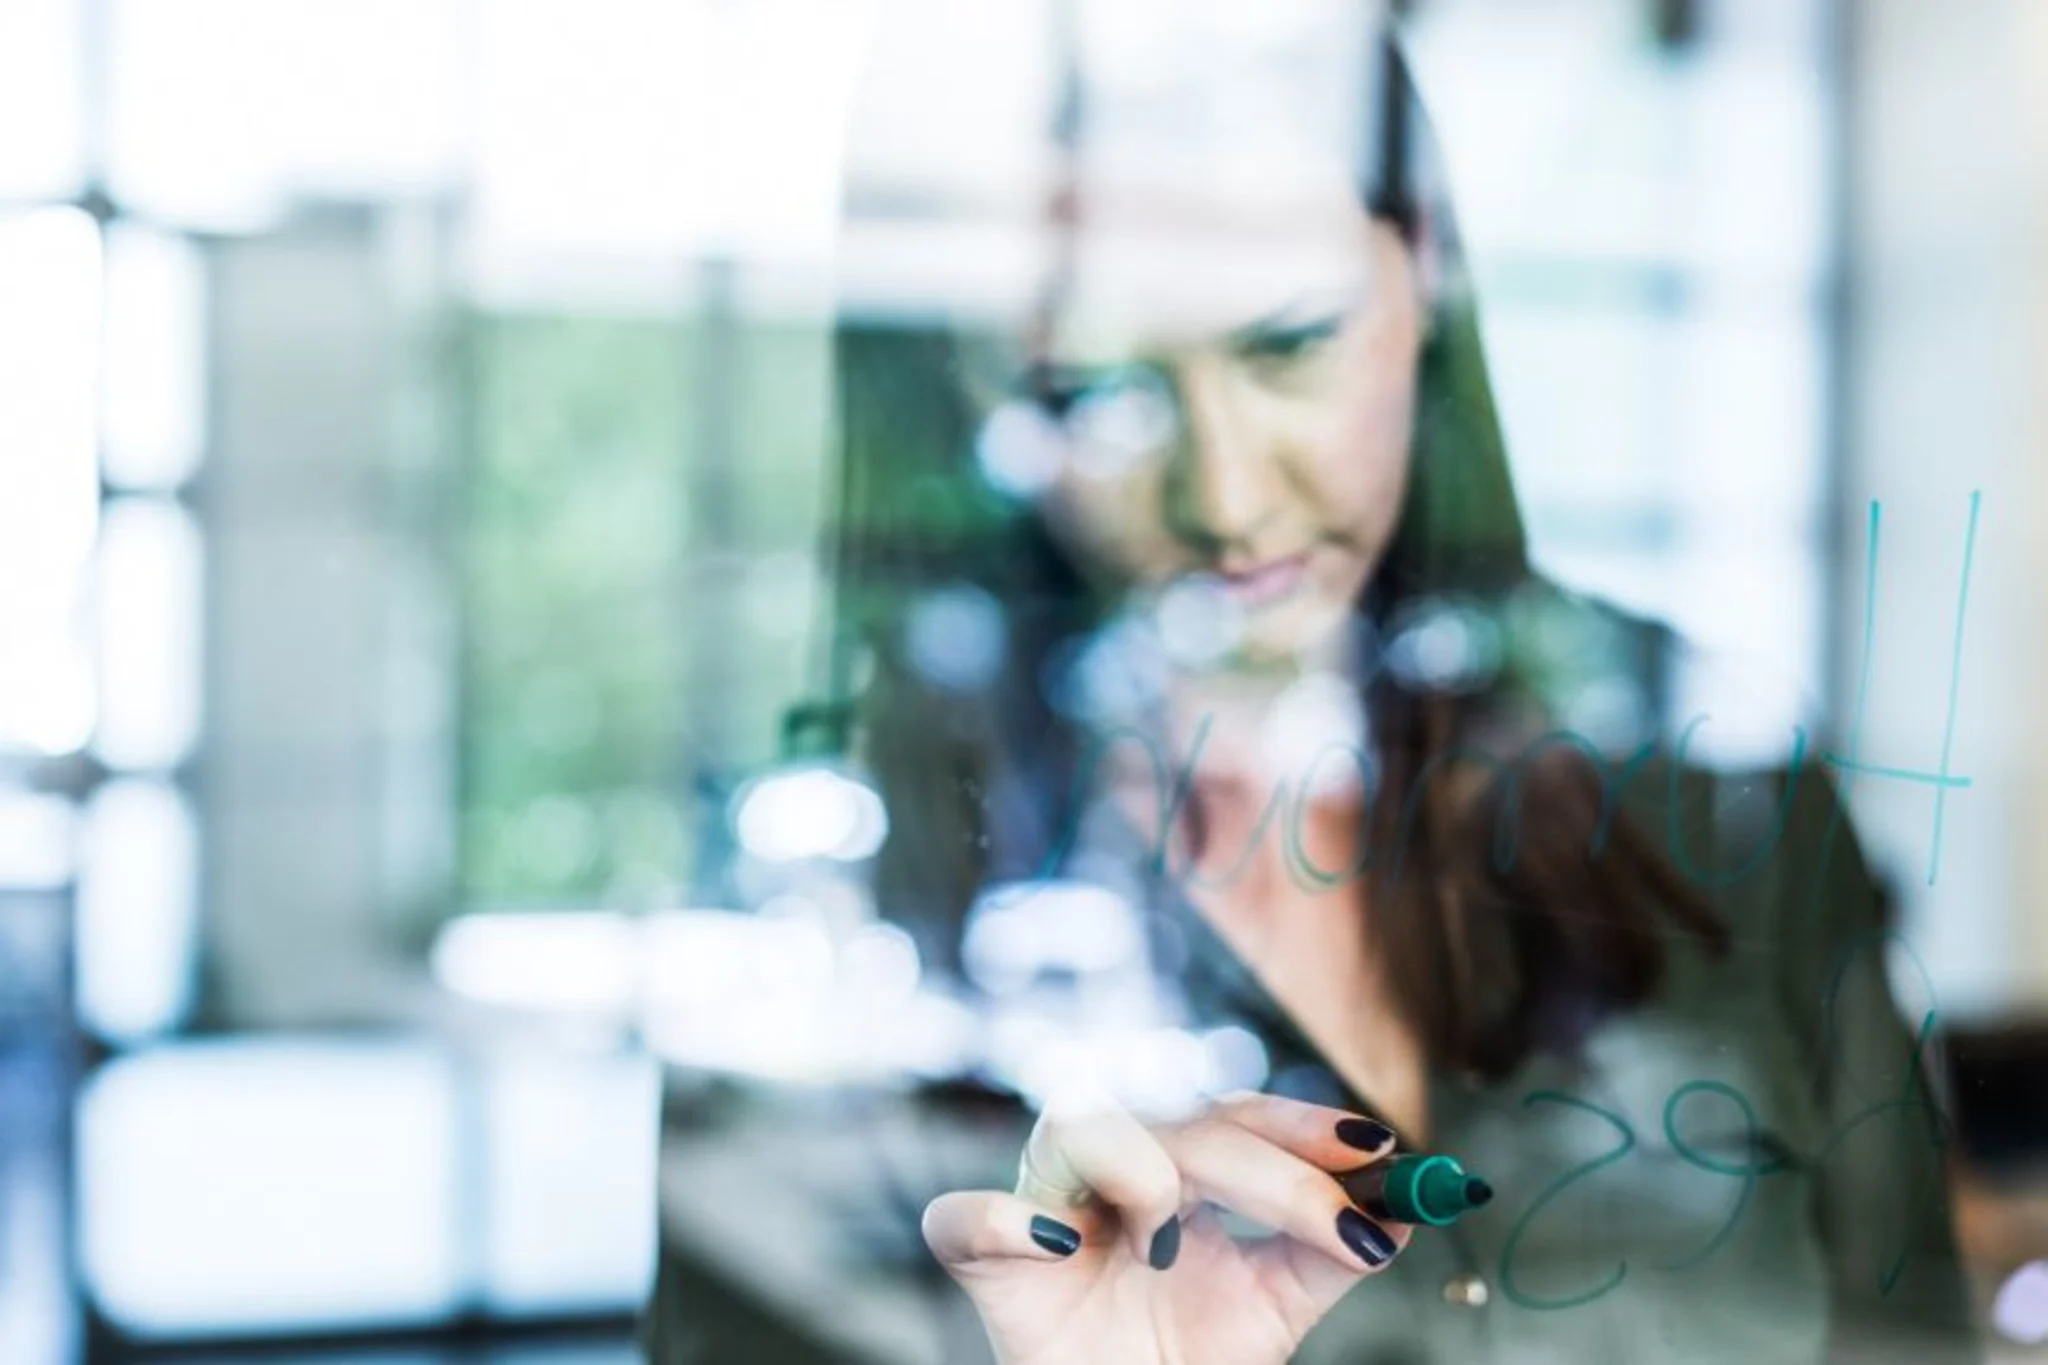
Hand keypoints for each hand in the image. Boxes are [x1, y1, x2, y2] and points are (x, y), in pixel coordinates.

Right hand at [922, 1090, 1408, 1364]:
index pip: (1239, 1114)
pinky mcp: (982, 1260)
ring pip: (1078, 1125)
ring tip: (1166, 1245)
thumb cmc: (1183, 1357)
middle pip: (1183, 1124)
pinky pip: (968, 1219)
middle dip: (1272, 1171)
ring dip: (1143, 1171)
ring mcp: (1043, 1203)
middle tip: (1340, 1226)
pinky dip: (1009, 1221)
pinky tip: (1062, 1246)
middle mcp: (1109, 1164)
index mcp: (1177, 1163)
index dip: (1305, 1123)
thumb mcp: (1274, 1308)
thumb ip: (1332, 1255)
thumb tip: (1410, 1207)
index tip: (1382, 1151)